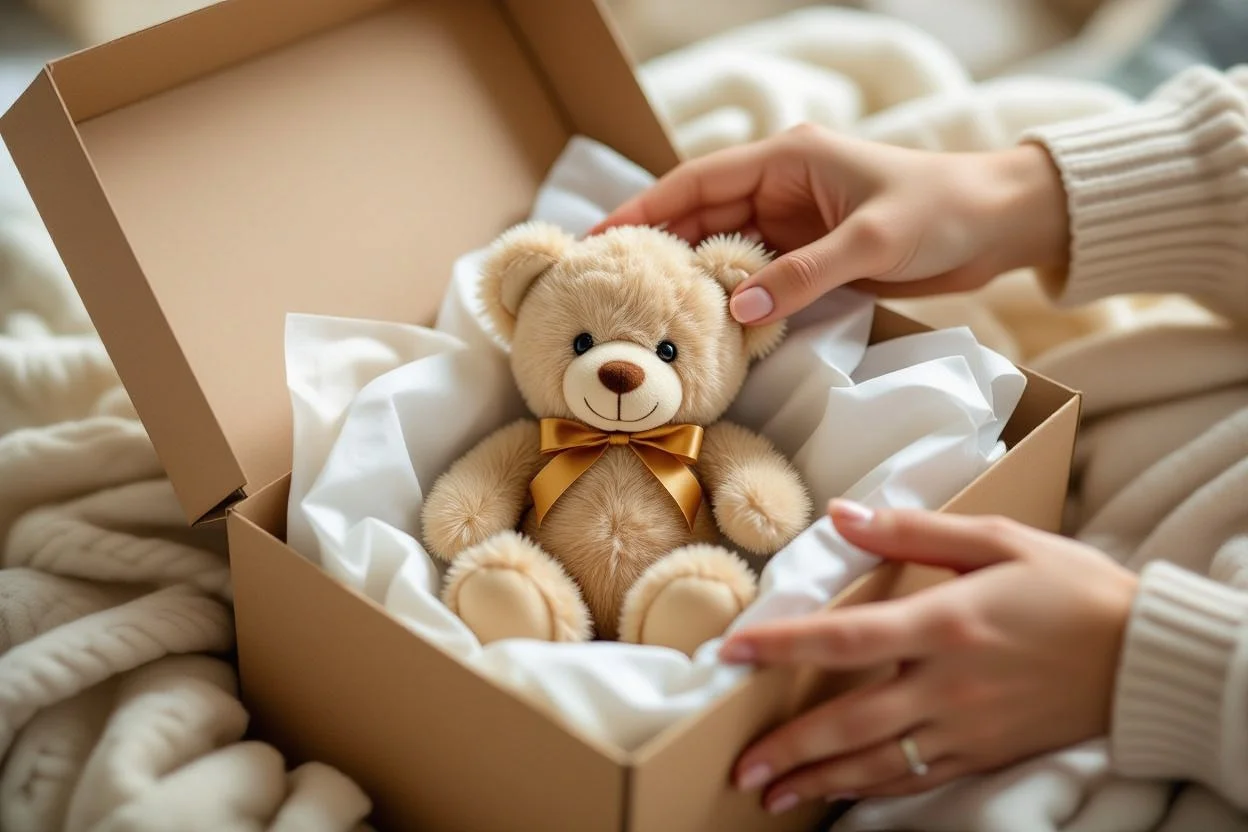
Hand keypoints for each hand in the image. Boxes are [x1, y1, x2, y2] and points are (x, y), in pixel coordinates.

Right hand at [591, 125, 1069, 324]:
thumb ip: (805, 274)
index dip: (643, 209)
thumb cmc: (944, 210)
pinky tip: (706, 326)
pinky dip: (731, 300)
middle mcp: (781, 188)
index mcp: (787, 160)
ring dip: (692, 279)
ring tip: (644, 314)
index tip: (599, 238)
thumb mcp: (873, 240)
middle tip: (608, 288)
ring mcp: (795, 225)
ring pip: (724, 252)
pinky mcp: (813, 258)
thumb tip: (739, 310)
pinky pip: (758, 279)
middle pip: (700, 218)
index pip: (695, 182)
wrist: (1000, 224)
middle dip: (656, 249)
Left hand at [718, 500, 1137, 814]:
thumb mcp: (996, 540)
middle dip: (791, 747)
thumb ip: (912, 530)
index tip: (733, 653)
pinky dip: (874, 788)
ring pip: (879, 763)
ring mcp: (967, 727)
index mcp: (945, 624)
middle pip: (851, 723)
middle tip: (740, 765)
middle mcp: (948, 685)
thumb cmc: (1071, 588)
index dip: (783, 646)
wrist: (1144, 655)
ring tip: (772, 791)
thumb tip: (841, 514)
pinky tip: (843, 792)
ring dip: (822, 780)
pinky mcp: (986, 752)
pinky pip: (918, 777)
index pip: (845, 640)